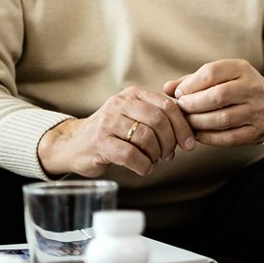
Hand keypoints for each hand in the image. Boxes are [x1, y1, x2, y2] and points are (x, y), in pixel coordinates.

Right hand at [38, 86, 195, 177]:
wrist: (73, 144)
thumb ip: (157, 116)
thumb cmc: (112, 132)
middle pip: (159, 121)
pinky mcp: (99, 142)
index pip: (167, 106)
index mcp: (133, 94)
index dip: (182, 126)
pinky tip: (143, 168)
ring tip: (154, 161)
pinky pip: (131, 155)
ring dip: (156, 154)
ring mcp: (108, 122)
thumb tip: (190, 129)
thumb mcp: (134, 116)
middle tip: (169, 155)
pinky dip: (143, 165)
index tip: (189, 143)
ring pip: (146, 137)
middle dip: (170, 142)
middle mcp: (120, 103)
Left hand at [164, 59, 263, 145]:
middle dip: (193, 104)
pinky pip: (228, 137)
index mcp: (243, 69)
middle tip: (182, 108)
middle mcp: (253, 88)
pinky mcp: (257, 131)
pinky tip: (197, 134)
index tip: (179, 93)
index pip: (213, 72)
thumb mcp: (222, 77)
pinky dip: (208, 137)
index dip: (191, 84)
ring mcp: (257, 111)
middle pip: (217, 96)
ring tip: (187, 121)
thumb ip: (193, 81)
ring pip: (222, 119)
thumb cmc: (239, 89)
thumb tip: (166, 88)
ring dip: (198, 122)